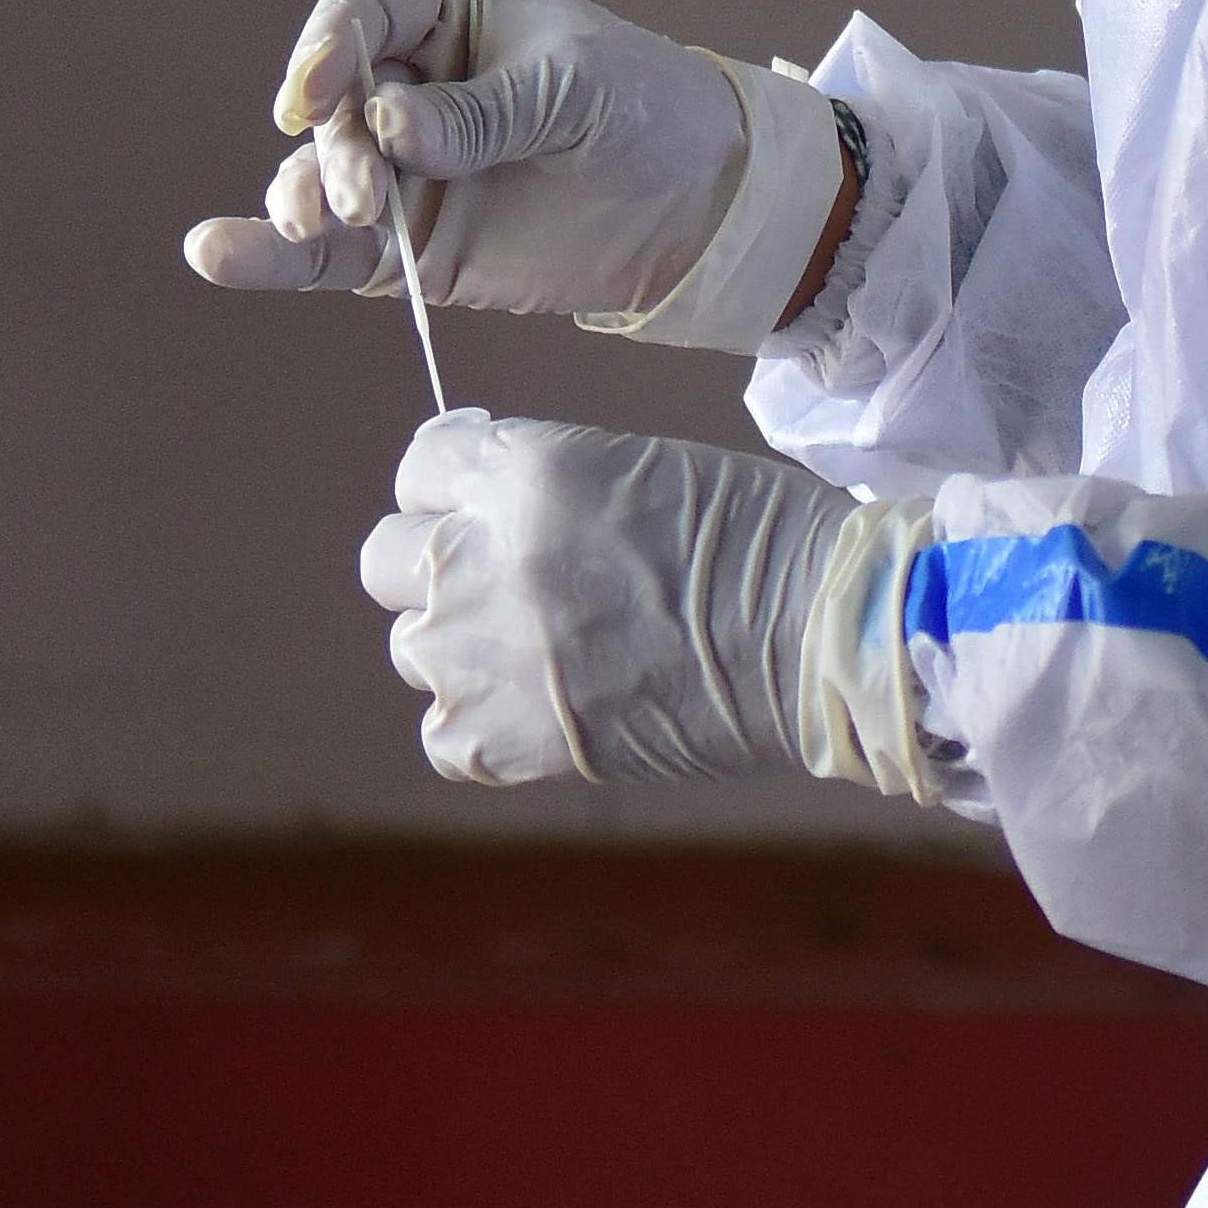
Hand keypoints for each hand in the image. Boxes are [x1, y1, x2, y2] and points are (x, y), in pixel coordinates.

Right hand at [182, 0, 847, 343]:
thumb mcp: (571, 92)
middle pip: (330, 107)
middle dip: (338, 146)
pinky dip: (272, 256)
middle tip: (368, 191)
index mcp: (438, 6)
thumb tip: (391, 127)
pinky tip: (216, 252)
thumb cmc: (641, 107)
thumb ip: (479, 113)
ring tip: (323, 220)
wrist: (698, 200)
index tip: (314, 92)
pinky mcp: (404, 244)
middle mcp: (399, 82)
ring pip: (318, 177)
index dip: (326, 53)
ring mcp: (397, 167)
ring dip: (308, 199)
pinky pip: (326, 252)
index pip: (358, 17)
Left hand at [359, 413, 942, 800]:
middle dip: (440, 565)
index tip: (481, 505)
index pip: (420, 469)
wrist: (819, 641)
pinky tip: (543, 711)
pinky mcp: (508, 739)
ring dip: (465, 647)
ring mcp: (486, 655)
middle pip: (389, 560)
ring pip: (414, 648)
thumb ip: (538, 489)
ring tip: (546, 654)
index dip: (452, 488)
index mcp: (524, 474)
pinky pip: (445, 734)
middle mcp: (483, 559)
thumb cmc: (756, 539)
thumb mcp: (632, 468)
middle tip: (511, 584)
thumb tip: (483, 514)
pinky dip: (482, 727)